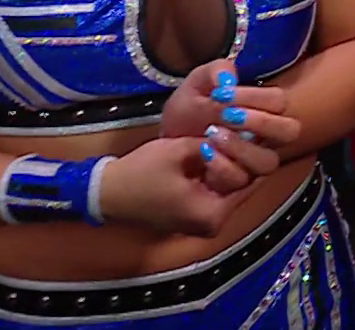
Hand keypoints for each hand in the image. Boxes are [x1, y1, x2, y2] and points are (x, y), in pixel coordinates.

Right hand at [96, 137, 252, 237]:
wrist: (105, 194)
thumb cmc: (140, 173)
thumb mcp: (179, 150)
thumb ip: (213, 143)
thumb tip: (239, 130)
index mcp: (213, 214)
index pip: (249, 180)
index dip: (247, 152)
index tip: (243, 129)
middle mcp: (213, 224)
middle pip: (241, 185)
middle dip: (238, 156)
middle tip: (233, 131)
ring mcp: (203, 223)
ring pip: (229, 187)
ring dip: (228, 162)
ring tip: (221, 137)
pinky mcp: (194, 216)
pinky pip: (216, 191)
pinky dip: (216, 172)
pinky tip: (212, 150)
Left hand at [160, 60, 300, 191]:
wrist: (166, 142)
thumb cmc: (187, 111)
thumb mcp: (196, 84)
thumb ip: (215, 71)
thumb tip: (229, 78)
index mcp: (261, 108)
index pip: (279, 101)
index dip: (254, 97)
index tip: (221, 94)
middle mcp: (265, 136)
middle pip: (289, 131)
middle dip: (260, 122)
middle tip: (228, 115)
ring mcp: (253, 162)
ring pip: (268, 162)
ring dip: (241, 147)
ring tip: (212, 134)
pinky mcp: (236, 183)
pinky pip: (241, 180)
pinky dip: (222, 165)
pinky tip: (204, 152)